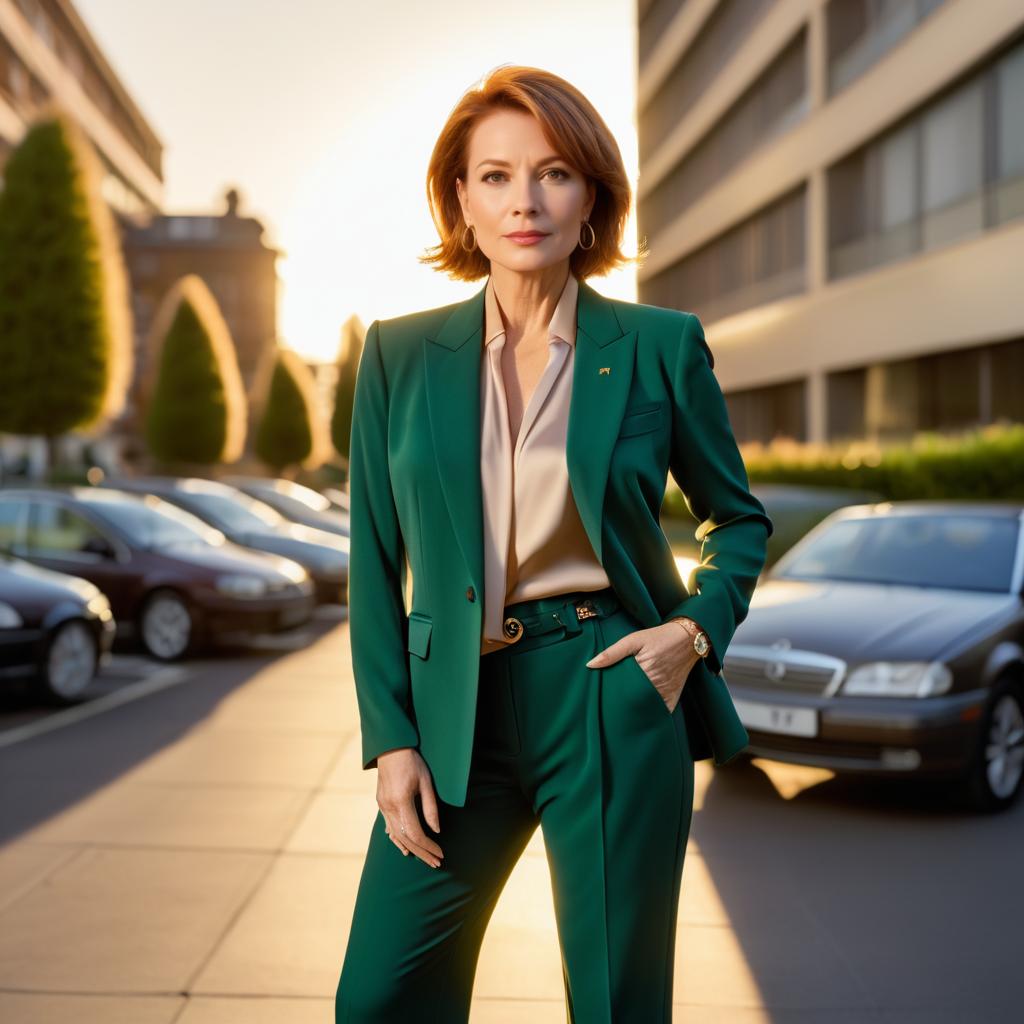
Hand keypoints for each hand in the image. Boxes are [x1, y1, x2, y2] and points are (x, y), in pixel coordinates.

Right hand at [376, 747, 443, 867]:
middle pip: (405, 839)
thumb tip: (436, 830)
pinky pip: (389, 827)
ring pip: (396, 836)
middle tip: (436, 863)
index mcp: (401, 802)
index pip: (416, 833)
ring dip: (411, 849)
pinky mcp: (381, 804)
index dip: (429, 846)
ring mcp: (382, 807)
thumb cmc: (412, 762)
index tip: (440, 853)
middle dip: (422, 853)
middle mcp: (389, 808)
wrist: (391, 748)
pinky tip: (405, 848)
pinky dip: (397, 840)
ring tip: (425, 858)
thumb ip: (430, 808)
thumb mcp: (426, 782)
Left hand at [585, 622, 699, 713]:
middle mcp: (655, 683)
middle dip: (620, 702)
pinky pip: (659, 712)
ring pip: (644, 707)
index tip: (602, 696)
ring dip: (633, 709)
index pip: (621, 688)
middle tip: (608, 706)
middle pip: (632, 700)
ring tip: (620, 713)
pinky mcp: (673, 697)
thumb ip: (612, 653)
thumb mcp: (633, 639)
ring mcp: (665, 692)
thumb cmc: (658, 637)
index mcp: (644, 669)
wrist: (687, 638)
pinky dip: (650, 713)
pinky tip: (640, 715)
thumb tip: (590, 664)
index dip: (611, 692)